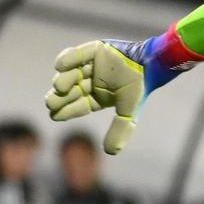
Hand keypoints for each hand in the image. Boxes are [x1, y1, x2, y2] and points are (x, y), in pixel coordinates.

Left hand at [46, 27, 202, 153]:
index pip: (79, 104)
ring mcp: (93, 65)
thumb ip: (120, 130)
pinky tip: (60, 67)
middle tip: (50, 102)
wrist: (152, 65)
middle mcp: (94, 81)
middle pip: (71, 90)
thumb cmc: (141, 88)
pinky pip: (78, 54)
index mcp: (100, 96)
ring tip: (59, 87)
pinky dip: (67, 59)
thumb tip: (111, 152)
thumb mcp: (129, 112)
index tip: (54, 115)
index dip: (66, 110)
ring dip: (63, 79)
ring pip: (71, 73)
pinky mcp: (95, 50)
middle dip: (59, 97)